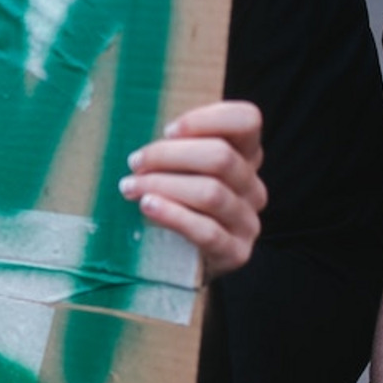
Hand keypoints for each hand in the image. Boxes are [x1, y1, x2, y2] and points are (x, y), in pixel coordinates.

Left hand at [120, 100, 265, 279]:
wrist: (179, 263)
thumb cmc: (171, 204)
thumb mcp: (177, 170)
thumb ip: (175, 147)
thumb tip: (142, 126)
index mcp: (245, 157)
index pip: (247, 120)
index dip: (207, 119)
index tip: (167, 130)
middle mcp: (253, 187)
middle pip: (220, 157)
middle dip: (169, 155)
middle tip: (135, 163)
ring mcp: (248, 221)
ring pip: (211, 192)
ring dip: (163, 185)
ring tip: (130, 187)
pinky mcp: (236, 252)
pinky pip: (207, 231)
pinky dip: (173, 215)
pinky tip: (147, 206)